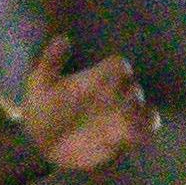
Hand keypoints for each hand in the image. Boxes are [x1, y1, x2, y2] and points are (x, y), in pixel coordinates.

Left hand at [17, 39, 155, 172]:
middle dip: (128, 96)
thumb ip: (50, 61)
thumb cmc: (43, 110)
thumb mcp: (39, 84)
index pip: (119, 66)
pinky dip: (144, 131)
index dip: (118, 70)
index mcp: (96, 78)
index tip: (107, 79)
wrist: (42, 145)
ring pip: (146, 110)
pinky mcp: (124, 138)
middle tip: (111, 105)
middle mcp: (113, 95)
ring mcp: (121, 117)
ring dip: (139, 114)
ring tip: (121, 122)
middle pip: (135, 89)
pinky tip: (126, 136)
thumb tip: (63, 38)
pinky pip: (145, 132)